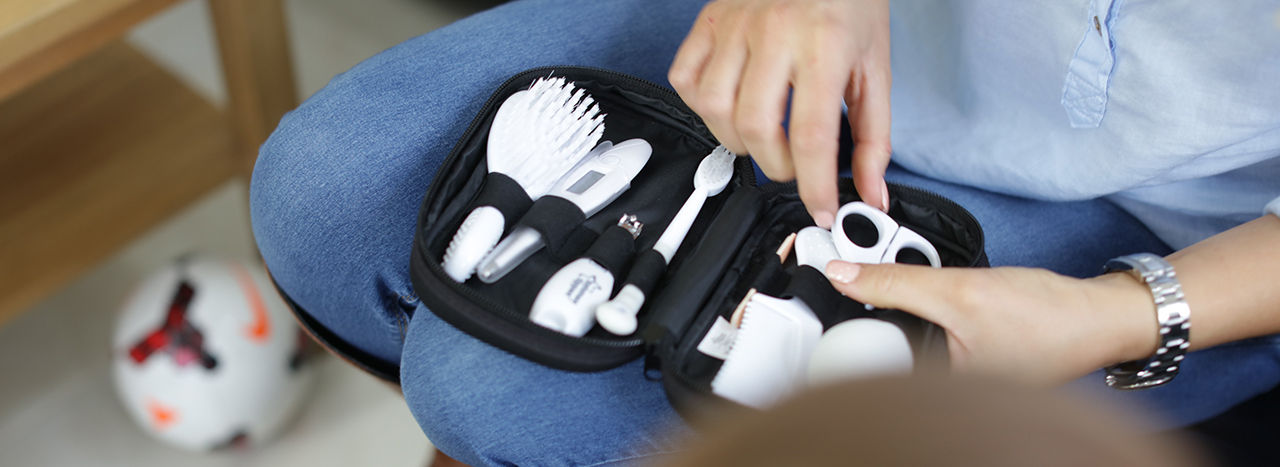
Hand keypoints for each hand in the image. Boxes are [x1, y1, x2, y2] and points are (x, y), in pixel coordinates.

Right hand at [668, 0, 892, 227]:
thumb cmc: (850, 4)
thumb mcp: (876, 68)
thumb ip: (874, 136)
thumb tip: (871, 192)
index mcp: (824, 44)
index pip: (811, 134)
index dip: (814, 184)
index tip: (821, 209)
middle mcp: (774, 33)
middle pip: (756, 126)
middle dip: (775, 165)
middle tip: (794, 166)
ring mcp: (734, 26)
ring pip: (714, 107)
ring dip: (736, 141)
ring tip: (761, 137)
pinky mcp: (708, 21)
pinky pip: (685, 78)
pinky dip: (701, 106)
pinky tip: (729, 107)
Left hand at [824, 261, 1160, 385]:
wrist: (1102, 316)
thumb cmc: (1048, 316)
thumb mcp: (961, 291)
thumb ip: (896, 282)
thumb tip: (841, 273)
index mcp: (935, 398)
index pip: (866, 365)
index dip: (843, 331)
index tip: (820, 294)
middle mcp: (940, 397)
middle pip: (882, 349)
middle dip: (873, 312)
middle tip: (860, 273)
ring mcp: (952, 381)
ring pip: (902, 338)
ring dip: (897, 307)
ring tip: (910, 282)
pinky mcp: (963, 362)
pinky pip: (925, 333)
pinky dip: (919, 310)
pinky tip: (931, 292)